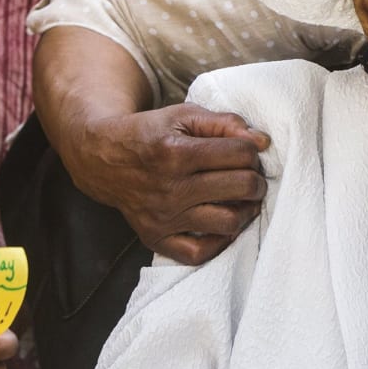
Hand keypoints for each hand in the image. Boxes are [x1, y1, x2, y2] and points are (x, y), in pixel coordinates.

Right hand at [72, 103, 270, 263]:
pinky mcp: (156, 238)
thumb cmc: (151, 134)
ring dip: (245, 210)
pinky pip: (199, 254)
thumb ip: (225, 123)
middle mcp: (170, 188)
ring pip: (229, 222)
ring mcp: (163, 217)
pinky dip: (218, 241)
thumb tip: (262, 142)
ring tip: (240, 200)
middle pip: (242, 187)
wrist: (105, 158)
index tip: (244, 154)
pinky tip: (220, 222)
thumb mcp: (184, 115)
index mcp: (177, 152)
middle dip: (255, 179)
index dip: (251, 151)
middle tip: (249, 177)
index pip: (241, 155)